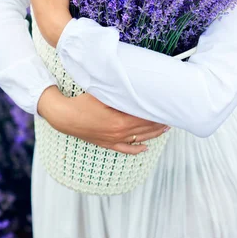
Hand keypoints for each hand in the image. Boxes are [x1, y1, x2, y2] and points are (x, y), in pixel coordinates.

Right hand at [39, 87, 168, 155]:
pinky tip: (145, 148)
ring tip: (164, 129)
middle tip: (170, 117)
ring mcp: (113, 140)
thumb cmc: (82, 103)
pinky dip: (137, 149)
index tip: (166, 109)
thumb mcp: (102, 94)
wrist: (65, 117)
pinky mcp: (107, 144)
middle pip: (145, 129)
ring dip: (153, 135)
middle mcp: (119, 132)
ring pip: (139, 139)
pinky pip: (126, 149)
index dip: (156, 114)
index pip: (144, 118)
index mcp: (119, 120)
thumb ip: (118, 92)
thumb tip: (132, 88)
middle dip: (158, 123)